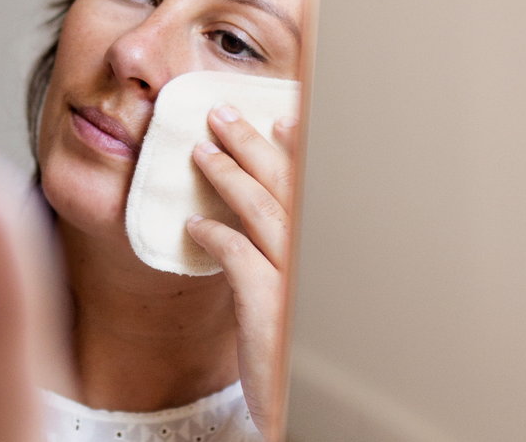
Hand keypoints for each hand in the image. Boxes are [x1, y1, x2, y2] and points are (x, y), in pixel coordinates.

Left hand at [187, 104, 297, 441]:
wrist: (298, 411)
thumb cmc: (298, 354)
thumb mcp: (300, 297)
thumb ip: (287, 256)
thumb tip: (257, 216)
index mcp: (331, 254)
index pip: (314, 188)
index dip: (299, 149)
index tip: (282, 118)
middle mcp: (321, 261)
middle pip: (289, 187)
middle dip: (254, 145)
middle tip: (222, 114)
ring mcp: (298, 283)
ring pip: (264, 212)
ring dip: (230, 176)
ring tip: (200, 151)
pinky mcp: (271, 310)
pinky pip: (239, 258)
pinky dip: (216, 235)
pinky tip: (194, 225)